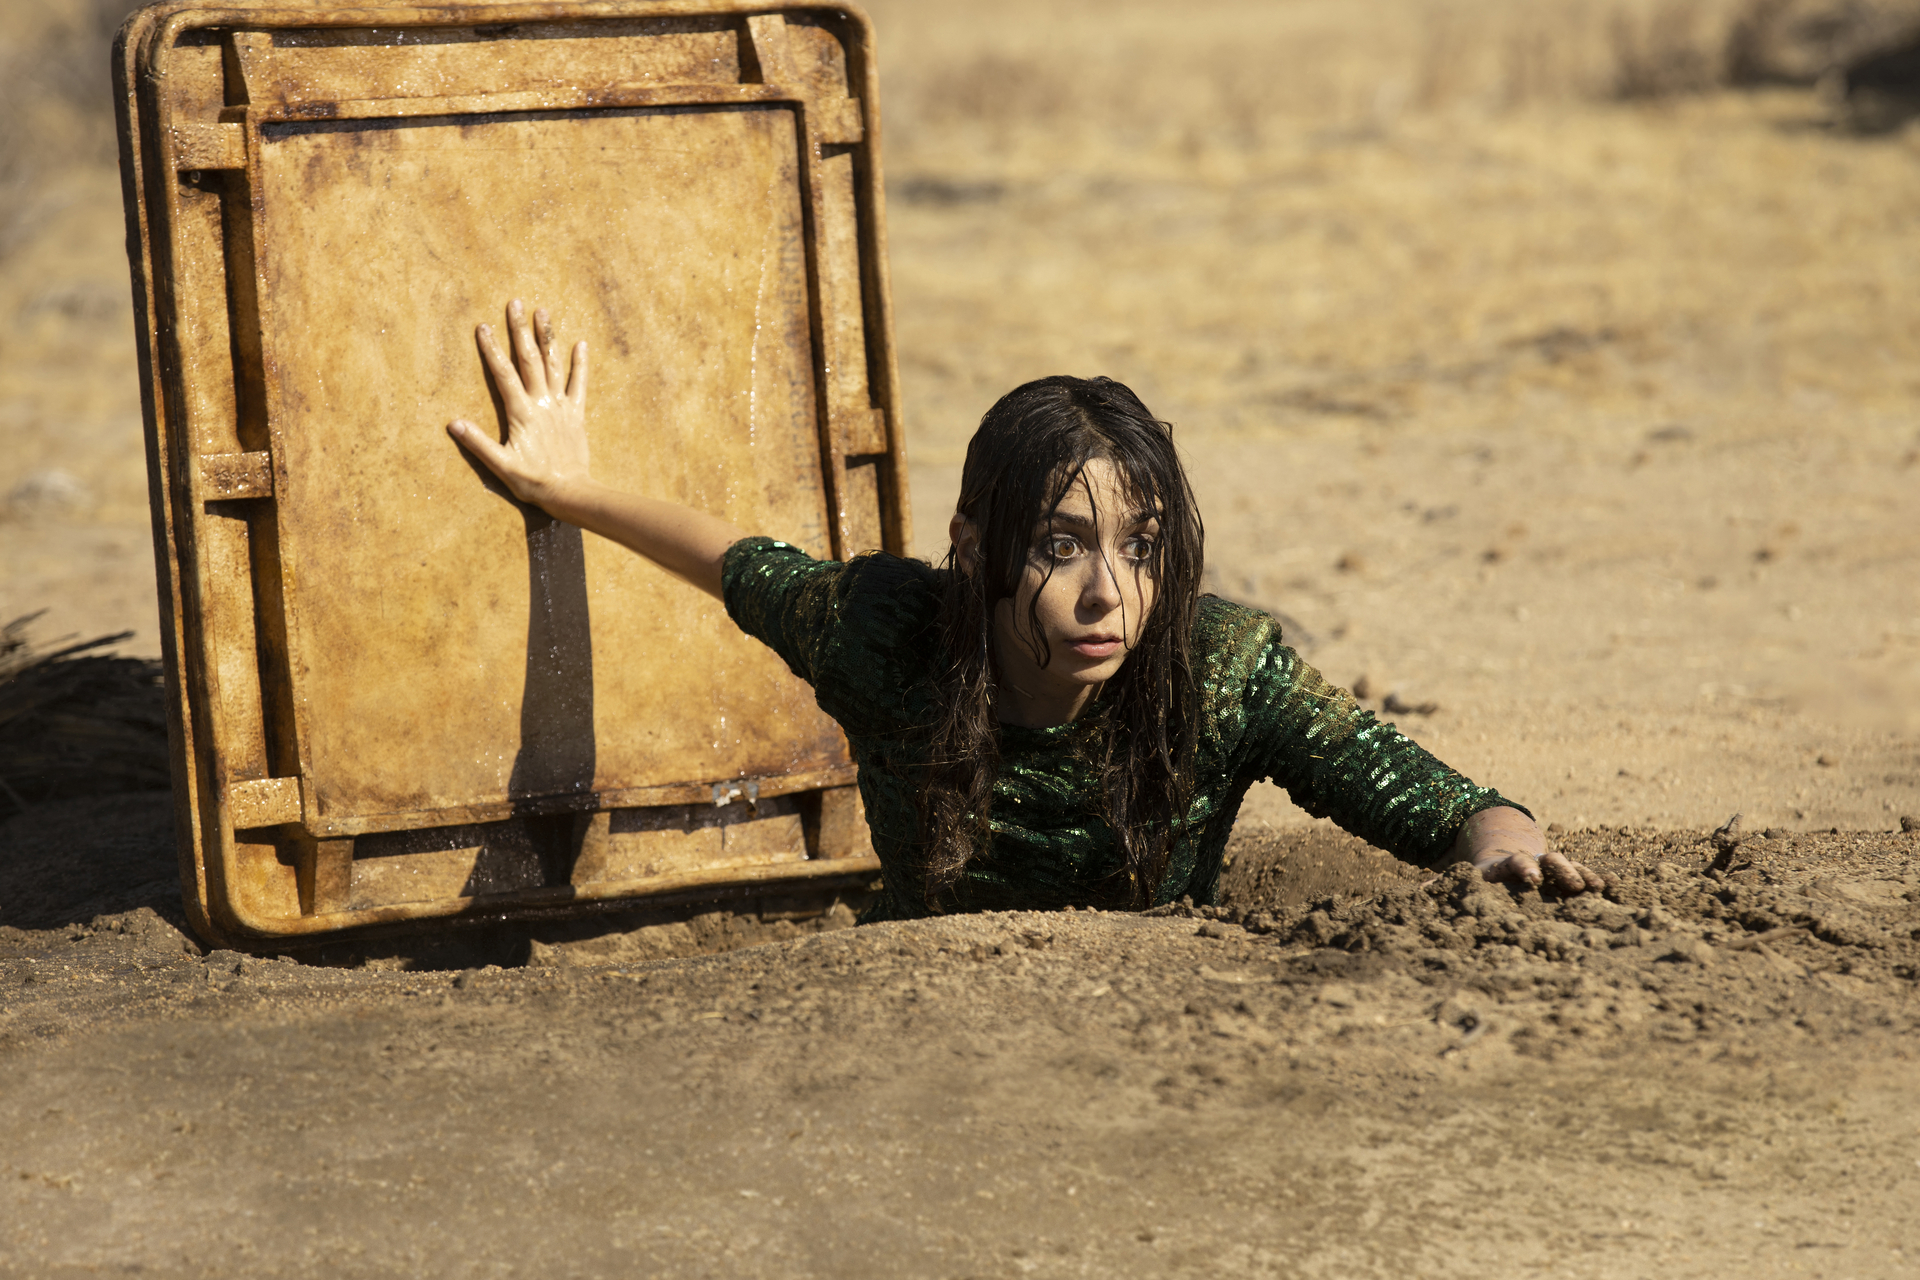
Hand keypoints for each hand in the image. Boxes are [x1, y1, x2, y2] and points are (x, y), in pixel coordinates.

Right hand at [447, 299, 590, 510]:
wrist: (571, 493)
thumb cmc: (534, 482)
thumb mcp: (502, 466)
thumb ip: (479, 444)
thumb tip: (453, 423)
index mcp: (521, 413)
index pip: (502, 374)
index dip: (492, 350)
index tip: (483, 326)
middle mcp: (542, 403)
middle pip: (529, 360)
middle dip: (520, 330)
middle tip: (515, 302)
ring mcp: (561, 407)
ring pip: (553, 365)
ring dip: (547, 338)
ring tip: (543, 311)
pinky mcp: (576, 415)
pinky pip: (579, 385)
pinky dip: (580, 364)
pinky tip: (581, 344)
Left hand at [1455, 806, 1608, 895]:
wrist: (1505, 855)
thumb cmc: (1483, 876)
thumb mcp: (1464, 879)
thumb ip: (1445, 886)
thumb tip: (1416, 895)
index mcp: (1505, 865)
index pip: (1514, 864)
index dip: (1523, 869)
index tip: (1531, 879)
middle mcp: (1532, 862)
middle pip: (1547, 861)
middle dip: (1558, 871)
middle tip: (1575, 884)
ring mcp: (1551, 868)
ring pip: (1568, 868)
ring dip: (1580, 876)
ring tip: (1594, 887)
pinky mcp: (1566, 877)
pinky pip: (1584, 877)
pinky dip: (1595, 880)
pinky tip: (1611, 887)